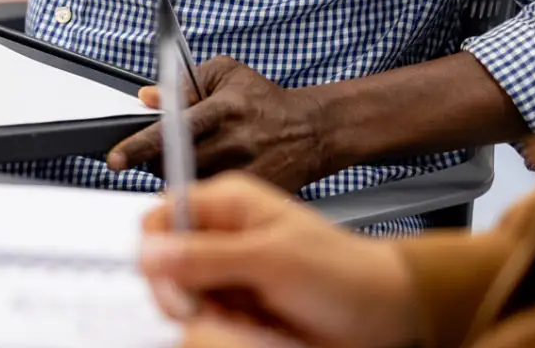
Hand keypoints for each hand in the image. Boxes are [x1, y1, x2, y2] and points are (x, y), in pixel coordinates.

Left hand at [107, 56, 329, 190]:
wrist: (310, 131)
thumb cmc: (263, 101)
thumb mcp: (226, 74)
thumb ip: (183, 82)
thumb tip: (148, 96)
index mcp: (224, 108)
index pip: (173, 127)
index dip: (140, 145)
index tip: (116, 159)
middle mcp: (234, 141)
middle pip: (175, 162)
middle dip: (157, 161)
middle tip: (161, 154)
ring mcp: (245, 171)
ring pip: (190, 185)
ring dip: (179, 177)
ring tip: (193, 161)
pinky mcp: (253, 194)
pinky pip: (212, 204)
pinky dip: (202, 195)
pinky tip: (211, 177)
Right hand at [140, 173, 420, 347]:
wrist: (384, 313)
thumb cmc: (343, 273)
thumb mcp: (272, 260)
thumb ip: (208, 256)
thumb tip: (151, 252)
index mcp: (228, 204)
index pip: (162, 217)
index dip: (157, 251)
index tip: (172, 285)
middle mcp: (223, 234)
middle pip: (168, 263)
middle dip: (186, 293)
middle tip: (214, 311)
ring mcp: (230, 271)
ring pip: (186, 297)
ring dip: (210, 317)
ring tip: (249, 321)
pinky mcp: (239, 304)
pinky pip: (209, 320)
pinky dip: (225, 331)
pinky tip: (254, 329)